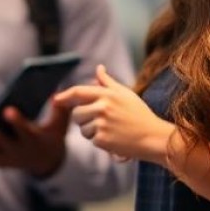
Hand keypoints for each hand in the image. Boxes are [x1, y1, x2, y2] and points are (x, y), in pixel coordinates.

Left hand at [0, 99, 70, 177]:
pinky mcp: (0, 162)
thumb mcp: (60, 125)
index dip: (16, 121)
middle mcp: (20, 152)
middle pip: (1, 143)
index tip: (7, 109)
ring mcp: (9, 159)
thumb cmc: (51, 135)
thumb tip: (55, 95)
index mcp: (35, 141)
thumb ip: (60, 110)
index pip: (25, 131)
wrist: (47, 160)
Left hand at [54, 64, 171, 162]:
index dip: (65, 95)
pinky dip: (99, 141)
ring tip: (110, 130)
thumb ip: (108, 82)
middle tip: (101, 122)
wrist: (154, 137)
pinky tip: (113, 139)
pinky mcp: (102, 139)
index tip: (56, 100)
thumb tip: (99, 68)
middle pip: (76, 113)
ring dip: (91, 131)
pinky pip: (91, 140)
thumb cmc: (140, 114)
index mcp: (107, 94)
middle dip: (83, 119)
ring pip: (82, 128)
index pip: (78, 91)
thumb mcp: (125, 94)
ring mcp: (102, 123)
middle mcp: (103, 107)